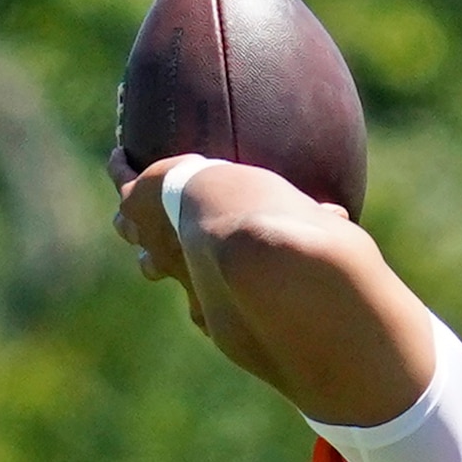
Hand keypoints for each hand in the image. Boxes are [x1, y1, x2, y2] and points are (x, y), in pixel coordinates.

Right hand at [109, 149, 312, 383]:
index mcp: (207, 292)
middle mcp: (176, 269)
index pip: (196, 308)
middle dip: (155, 262)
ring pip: (130, 228)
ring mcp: (154, 236)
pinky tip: (121, 153)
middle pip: (154, 266)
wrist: (236, 237)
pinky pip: (122, 179)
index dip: (200, 303)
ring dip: (130, 222)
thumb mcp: (301, 242)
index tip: (206, 301)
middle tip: (156, 261)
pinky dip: (122, 166)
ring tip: (126, 216)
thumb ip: (319, 227)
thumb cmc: (275, 250)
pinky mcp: (139, 200)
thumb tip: (341, 215)